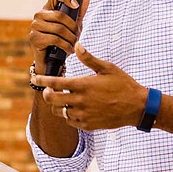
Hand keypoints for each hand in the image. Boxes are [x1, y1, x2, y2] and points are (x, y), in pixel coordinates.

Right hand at [28, 0, 89, 73]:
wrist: (50, 61)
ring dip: (71, 38)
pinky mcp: (34, 38)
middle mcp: (39, 15)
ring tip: (75, 44)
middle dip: (73, 27)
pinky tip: (70, 50)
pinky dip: (66, 46)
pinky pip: (54, 39)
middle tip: (78, 35)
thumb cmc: (61, 41)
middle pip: (60, 15)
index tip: (76, 5)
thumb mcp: (72, 26)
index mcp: (48, 8)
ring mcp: (35, 26)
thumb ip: (79, 13)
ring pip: (58, 28)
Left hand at [31, 43, 147, 130]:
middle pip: (52, 100)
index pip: (56, 83)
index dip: (42, 80)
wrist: (137, 107)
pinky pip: (71, 121)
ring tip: (62, 98)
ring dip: (58, 105)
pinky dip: (69, 115)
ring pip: (60, 112)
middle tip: (48, 89)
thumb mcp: (108, 68)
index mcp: (84, 85)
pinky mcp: (88, 125)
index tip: (35, 78)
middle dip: (47, 93)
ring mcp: (84, 115)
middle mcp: (81, 101)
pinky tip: (74, 108)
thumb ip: (90, 59)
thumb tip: (78, 46)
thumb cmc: (123, 84)